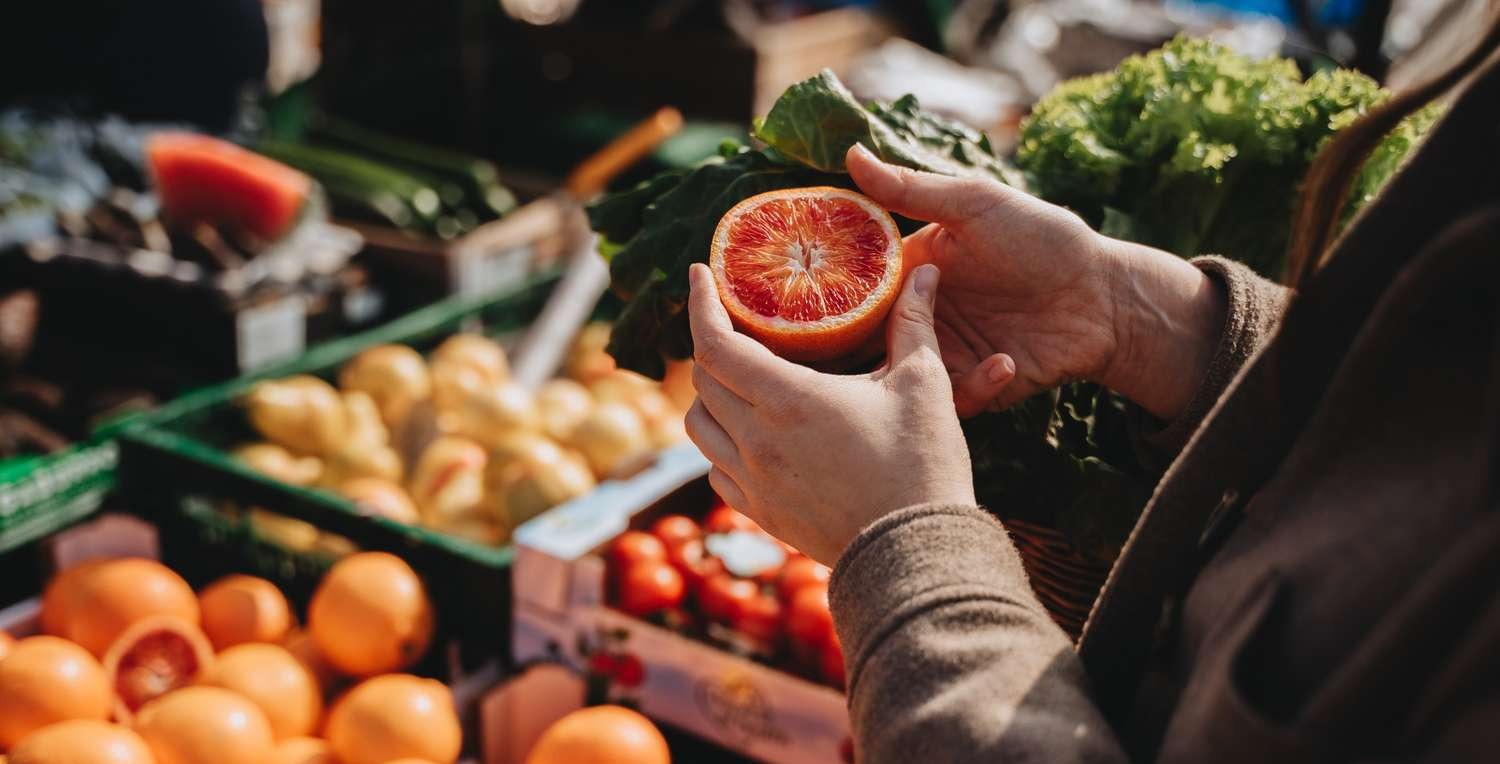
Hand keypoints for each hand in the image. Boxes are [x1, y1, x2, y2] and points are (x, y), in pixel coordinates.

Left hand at [684, 262, 977, 565]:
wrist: (916, 555)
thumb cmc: (922, 466)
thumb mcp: (923, 385)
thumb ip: (914, 322)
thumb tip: (926, 271)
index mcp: (788, 400)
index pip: (715, 342)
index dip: (700, 304)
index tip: (698, 276)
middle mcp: (757, 440)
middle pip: (703, 379)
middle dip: (712, 343)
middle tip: (735, 323)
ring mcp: (753, 481)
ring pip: (699, 425)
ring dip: (710, 395)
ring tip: (739, 378)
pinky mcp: (760, 513)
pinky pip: (716, 469)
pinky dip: (721, 442)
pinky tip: (750, 434)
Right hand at [846, 145, 1223, 420]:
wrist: (1106, 297)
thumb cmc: (1045, 239)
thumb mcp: (976, 205)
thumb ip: (911, 189)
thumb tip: (851, 154)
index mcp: (910, 270)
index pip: (850, 286)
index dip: (825, 294)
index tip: (805, 303)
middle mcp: (918, 315)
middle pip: (864, 341)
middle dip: (854, 352)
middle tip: (860, 351)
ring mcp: (944, 354)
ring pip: (899, 378)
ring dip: (915, 373)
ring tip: (937, 359)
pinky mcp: (973, 388)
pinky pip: (951, 401)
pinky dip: (974, 388)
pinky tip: (1007, 361)